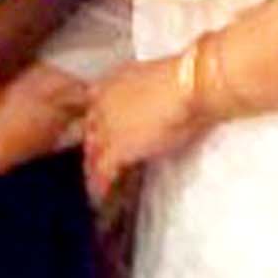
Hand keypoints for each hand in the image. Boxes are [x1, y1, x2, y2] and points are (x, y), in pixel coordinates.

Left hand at [83, 54, 207, 204]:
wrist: (188, 86)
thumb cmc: (186, 80)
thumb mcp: (157, 80)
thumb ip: (146, 94)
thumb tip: (155, 104)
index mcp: (113, 82)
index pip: (94, 108)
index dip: (96, 125)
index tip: (98, 137)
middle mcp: (102, 102)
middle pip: (88, 131)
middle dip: (91, 148)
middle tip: (92, 164)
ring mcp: (106, 126)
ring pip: (93, 153)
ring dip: (92, 169)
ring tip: (92, 186)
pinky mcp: (116, 149)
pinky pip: (103, 171)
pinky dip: (100, 186)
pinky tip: (99, 197)